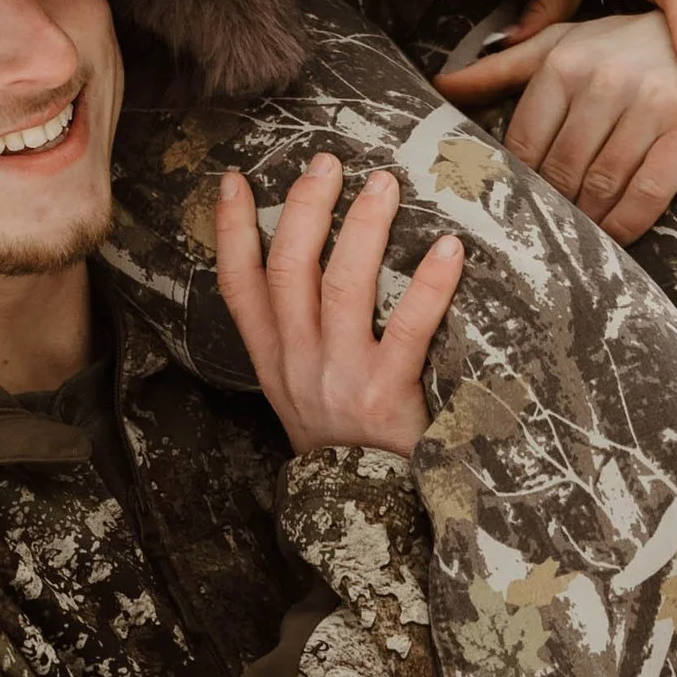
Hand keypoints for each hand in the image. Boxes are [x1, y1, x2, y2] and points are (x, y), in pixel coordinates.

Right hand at [211, 156, 465, 458]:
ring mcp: (339, 378)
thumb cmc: (344, 445)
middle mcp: (298, 364)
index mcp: (273, 361)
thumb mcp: (298, 395)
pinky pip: (409, 329)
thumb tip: (317, 268)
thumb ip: (299, 340)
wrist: (367, 514)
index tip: (232, 179)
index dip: (229, 230)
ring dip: (361, 228)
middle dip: (304, 208)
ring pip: (341, 286)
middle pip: (288, 269)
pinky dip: (428, 285)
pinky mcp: (386, 396)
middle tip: (327, 162)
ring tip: (382, 184)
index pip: (238, 286)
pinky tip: (447, 249)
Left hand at [434, 10, 676, 242]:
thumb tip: (438, 85)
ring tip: (577, 243)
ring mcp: (651, 100)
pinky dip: (627, 225)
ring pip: (601, 184)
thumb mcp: (569, 45)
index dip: (518, 181)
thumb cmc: (635, 49)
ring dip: (587, 223)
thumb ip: (503, 67)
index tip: (511, 209)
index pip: (525, 139)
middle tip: (544, 237)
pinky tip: (616, 239)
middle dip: (552, 207)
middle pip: (560, 167)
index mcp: (566, 58)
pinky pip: (646, 193)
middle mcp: (605, 76)